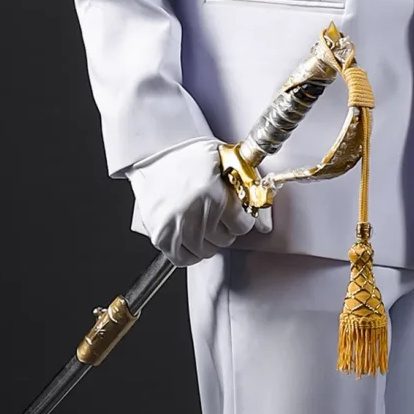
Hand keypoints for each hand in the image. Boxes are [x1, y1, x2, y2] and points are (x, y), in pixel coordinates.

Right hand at [125, 137, 272, 266]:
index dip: (242, 218)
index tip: (236, 212)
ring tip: (202, 221)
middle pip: (225, 239)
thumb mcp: (224, 160)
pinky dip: (189, 252)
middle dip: (225, 228)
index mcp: (214, 194)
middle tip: (216, 213)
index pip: (242, 226)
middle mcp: (196, 213)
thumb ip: (248, 187)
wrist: (149, 154)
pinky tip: (190, 237)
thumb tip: (264, 225)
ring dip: (208, 240)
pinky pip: (183, 258)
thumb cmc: (186, 154)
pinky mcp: (161, 235)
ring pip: (206, 251)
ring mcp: (176, 226)